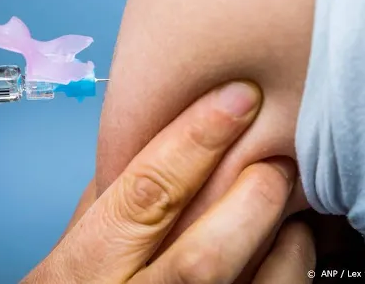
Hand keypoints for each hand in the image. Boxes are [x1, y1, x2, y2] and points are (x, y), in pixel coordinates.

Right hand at [23, 82, 314, 282]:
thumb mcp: (73, 246)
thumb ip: (111, 199)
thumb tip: (167, 135)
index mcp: (83, 269)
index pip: (144, 195)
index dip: (195, 140)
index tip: (236, 99)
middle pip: (203, 253)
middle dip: (251, 196)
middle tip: (275, 160)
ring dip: (282, 238)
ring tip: (288, 204)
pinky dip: (291, 271)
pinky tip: (290, 246)